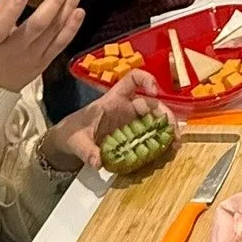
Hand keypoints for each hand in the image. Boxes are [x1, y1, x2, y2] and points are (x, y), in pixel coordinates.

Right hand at [0, 0, 83, 92]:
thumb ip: (2, 6)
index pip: (0, 25)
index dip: (11, 9)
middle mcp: (15, 50)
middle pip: (36, 27)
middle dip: (51, 4)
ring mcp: (33, 57)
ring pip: (53, 33)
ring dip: (67, 10)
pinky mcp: (46, 62)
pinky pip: (61, 43)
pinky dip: (72, 27)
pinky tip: (79, 12)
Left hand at [42, 69, 167, 170]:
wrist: (66, 143)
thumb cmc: (72, 133)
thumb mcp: (77, 141)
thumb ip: (87, 151)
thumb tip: (98, 162)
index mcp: (113, 100)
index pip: (132, 79)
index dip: (146, 80)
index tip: (154, 93)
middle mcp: (126, 108)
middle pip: (152, 105)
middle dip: (166, 116)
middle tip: (173, 133)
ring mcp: (131, 123)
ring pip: (155, 121)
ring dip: (167, 131)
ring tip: (174, 145)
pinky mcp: (132, 137)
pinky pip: (150, 136)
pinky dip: (160, 143)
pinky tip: (165, 153)